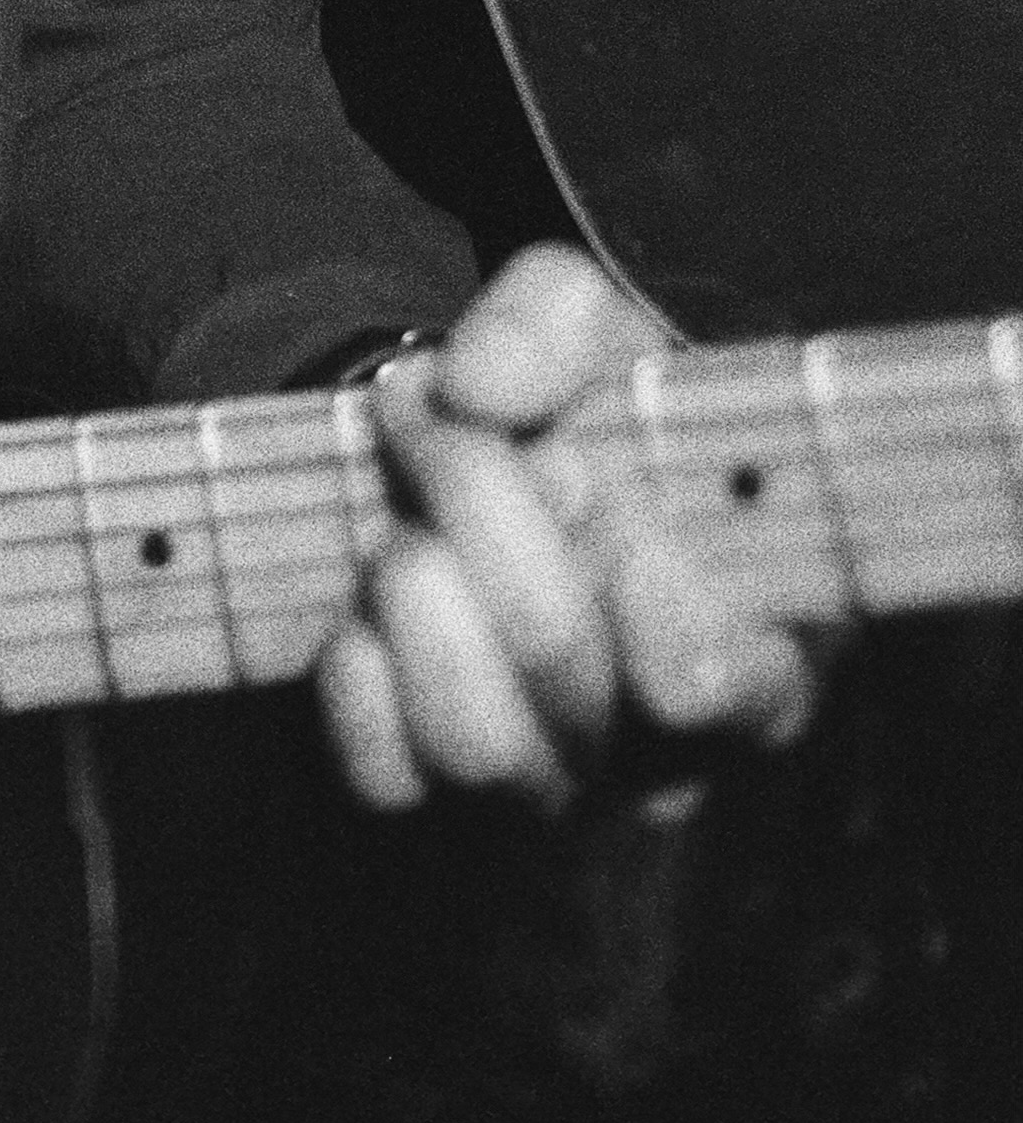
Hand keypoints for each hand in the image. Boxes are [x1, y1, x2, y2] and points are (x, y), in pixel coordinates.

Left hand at [312, 242, 828, 812]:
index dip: (655, 601)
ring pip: (477, 747)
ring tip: (405, 508)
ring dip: (415, 589)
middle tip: (449, 422)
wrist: (505, 467)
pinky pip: (386, 776)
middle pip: (560, 664)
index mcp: (762, 647)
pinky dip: (361, 670)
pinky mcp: (444, 798)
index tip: (583, 475)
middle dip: (481, 509)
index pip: (732, 686)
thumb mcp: (591, 325)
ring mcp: (557, 785)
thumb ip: (550, 324)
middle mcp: (667, 750)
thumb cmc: (589, 407)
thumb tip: (478, 383)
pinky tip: (373, 592)